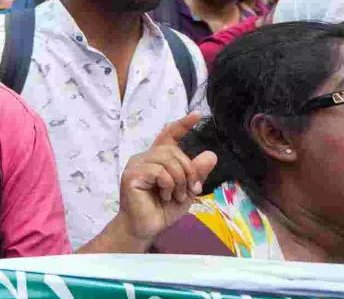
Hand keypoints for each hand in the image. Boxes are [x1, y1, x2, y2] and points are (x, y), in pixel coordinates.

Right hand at [116, 113, 217, 246]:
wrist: (146, 228)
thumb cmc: (163, 210)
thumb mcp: (186, 191)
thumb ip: (196, 173)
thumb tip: (212, 155)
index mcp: (157, 159)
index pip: (169, 135)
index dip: (182, 125)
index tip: (198, 115)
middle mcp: (145, 157)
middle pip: (173, 151)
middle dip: (189, 170)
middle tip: (191, 190)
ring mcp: (136, 165)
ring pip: (167, 160)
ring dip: (180, 180)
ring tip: (177, 196)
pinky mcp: (132, 175)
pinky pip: (159, 171)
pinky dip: (169, 185)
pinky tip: (166, 196)